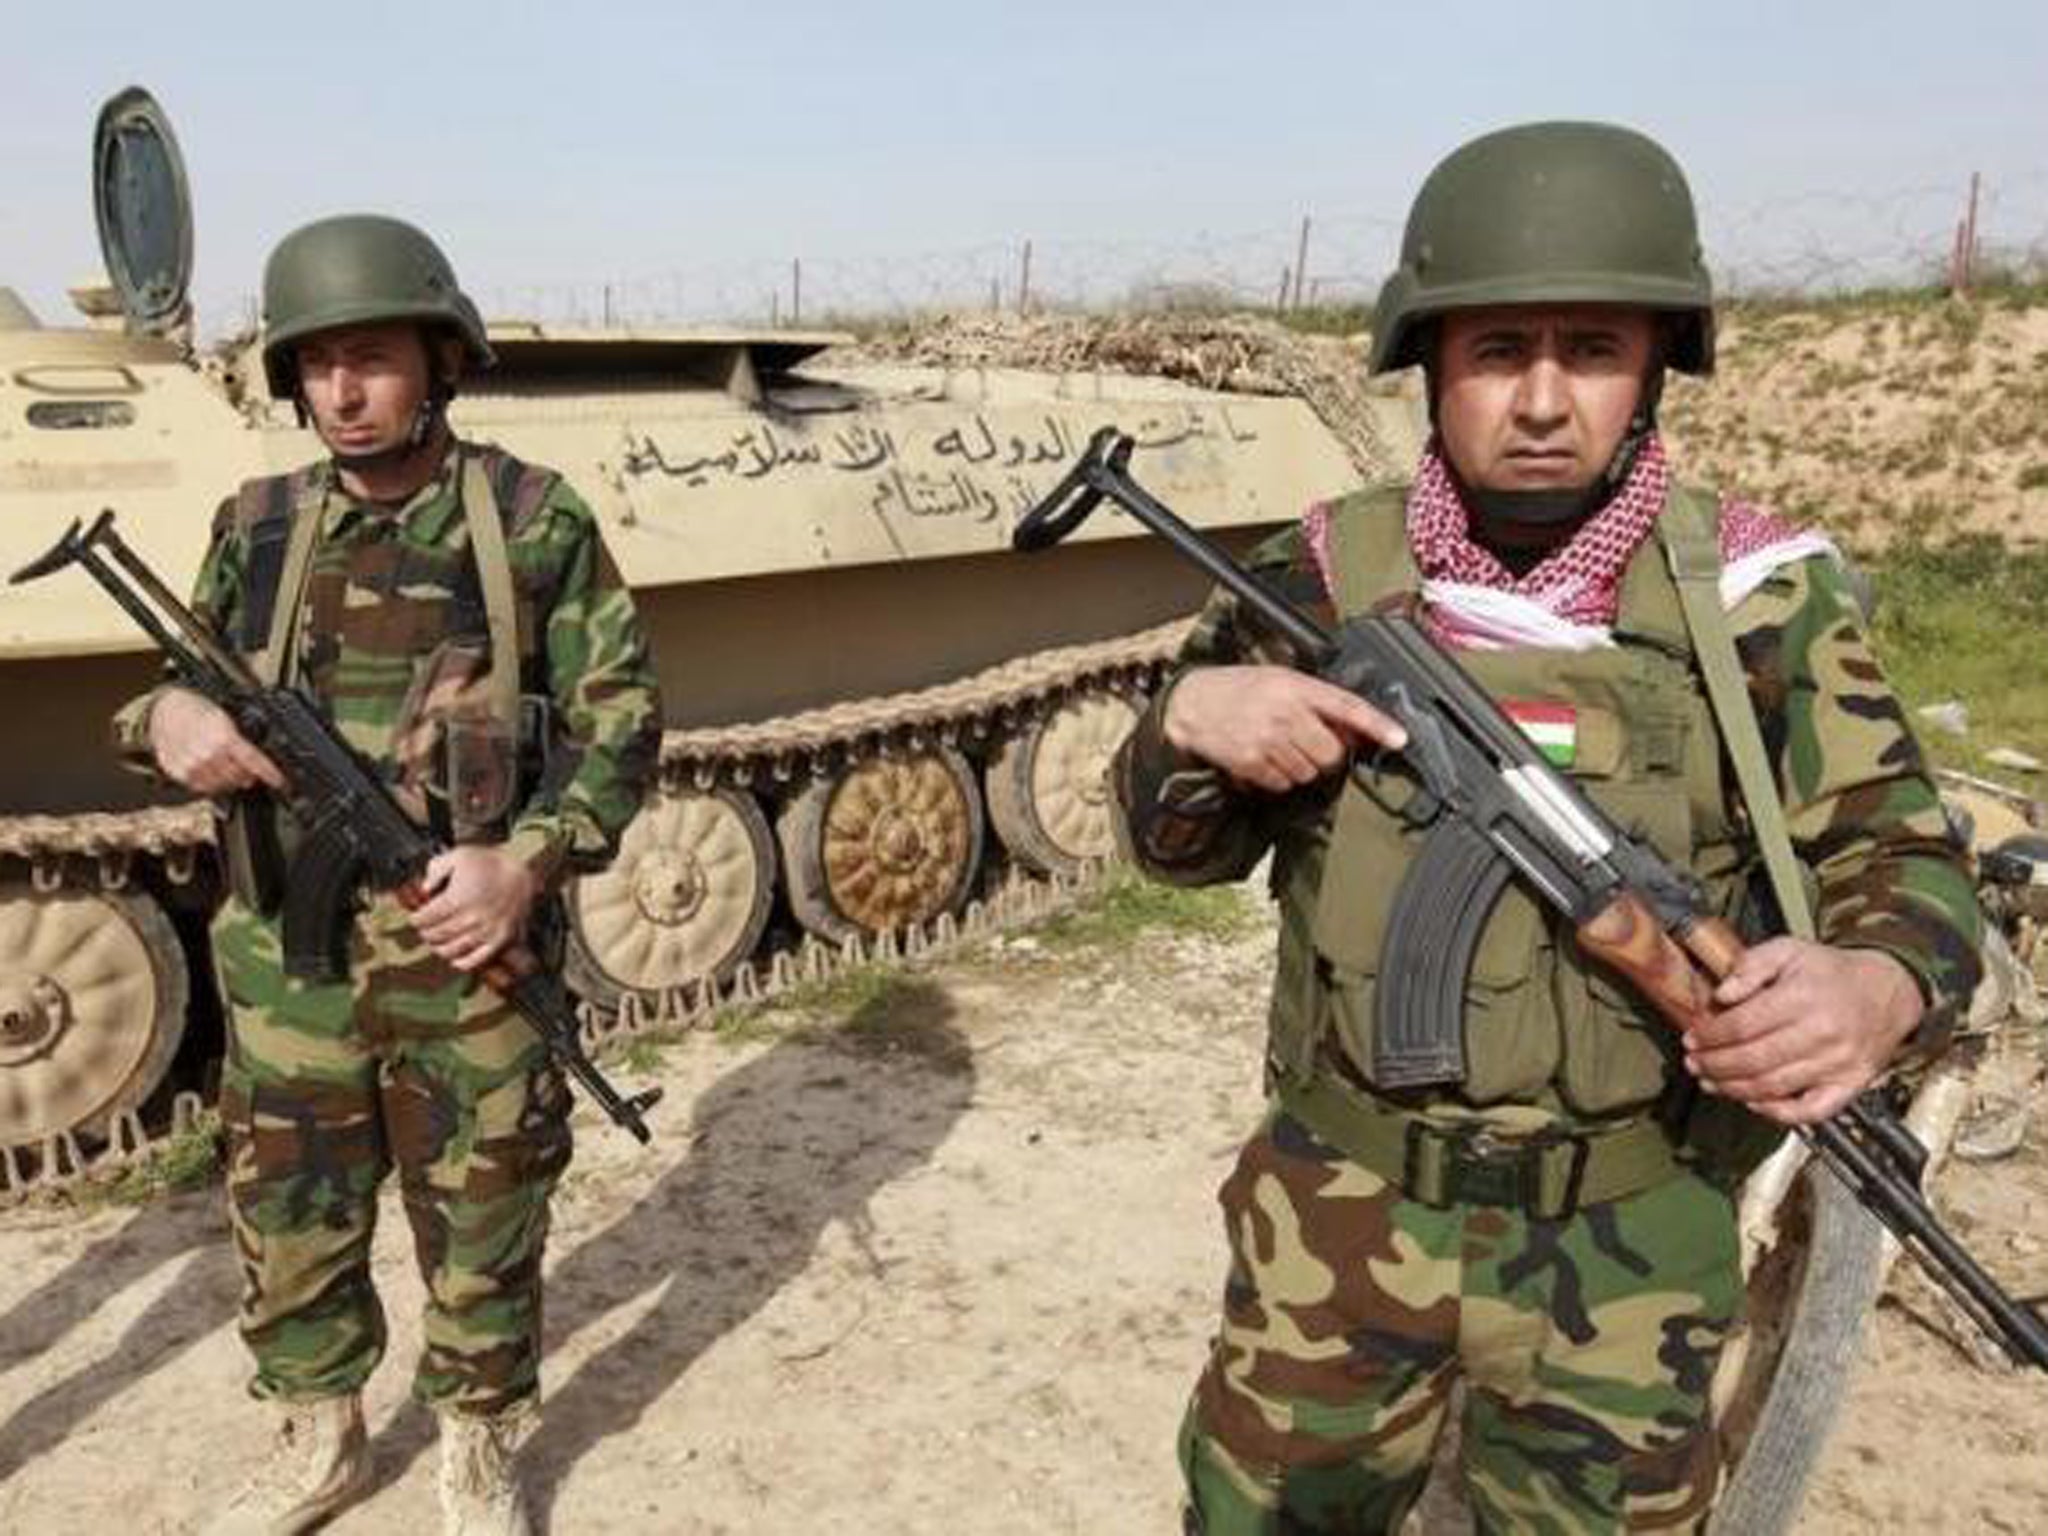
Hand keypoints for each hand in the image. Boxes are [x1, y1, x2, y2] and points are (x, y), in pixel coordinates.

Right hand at [148, 687, 285, 795]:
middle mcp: (208, 755)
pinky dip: (211, 783)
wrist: (165, 711)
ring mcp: (192, 767)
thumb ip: (242, 738)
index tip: (281, 782)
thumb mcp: (226, 717)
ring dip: (230, 781)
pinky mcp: (179, 774)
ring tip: (229, 768)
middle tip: (249, 769)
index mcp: (224, 737)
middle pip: (240, 777)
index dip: (270, 774)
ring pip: (222, 786)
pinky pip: (202, 788)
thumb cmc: (197, 711)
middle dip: (248, 775)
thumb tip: (262, 755)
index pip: (254, 761)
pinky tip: (212, 770)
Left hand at [410, 845, 540, 971]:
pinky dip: (462, 962)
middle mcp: (471, 918)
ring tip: (437, 942)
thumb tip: (424, 889)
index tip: (416, 917)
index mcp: (457, 899)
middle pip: (436, 935)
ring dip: (439, 947)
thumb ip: (435, 870)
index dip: (416, 919)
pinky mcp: (500, 939)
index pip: (425, 919)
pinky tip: (455, 957)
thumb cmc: (490, 862)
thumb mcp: (458, 855)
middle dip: (426, 933)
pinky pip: (476, 959)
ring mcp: (486, 930)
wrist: (523, 870)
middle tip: (425, 929)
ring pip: (452, 950)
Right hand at [1163, 665, 1407, 793]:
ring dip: (1300, 766)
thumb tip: (1352, 732)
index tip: (1399, 738)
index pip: (1346, 707)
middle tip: (1307, 742)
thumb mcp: (1281, 679)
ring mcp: (1267, 740)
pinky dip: (1278, 777)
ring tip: (1279, 746)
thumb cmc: (1240, 689)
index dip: (1377, 725)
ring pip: (1309, 773)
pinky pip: (1283, 784)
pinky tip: (1264, 758)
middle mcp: (1284, 713)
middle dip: (1326, 755)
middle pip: (1331, 753)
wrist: (1192, 703)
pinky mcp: (1250, 763)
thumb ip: (1317, 701)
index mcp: (1296, 686)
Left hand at [1683, 939, 1924, 1124]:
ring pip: (1774, 1087)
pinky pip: (1811, 1111)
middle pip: (1753, 1059)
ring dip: (1733, 1089)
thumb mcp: (1788, 950)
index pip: (1743, 1025)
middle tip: (1694, 1063)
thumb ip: (1750, 965)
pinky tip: (1754, 1103)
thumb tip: (1723, 994)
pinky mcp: (1850, 1085)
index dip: (1711, 1035)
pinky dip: (1779, 1113)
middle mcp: (1822, 1034)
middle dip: (1714, 1065)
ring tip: (1710, 1082)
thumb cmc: (1832, 972)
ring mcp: (1838, 1063)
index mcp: (1803, 998)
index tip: (1692, 1037)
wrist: (1887, 990)